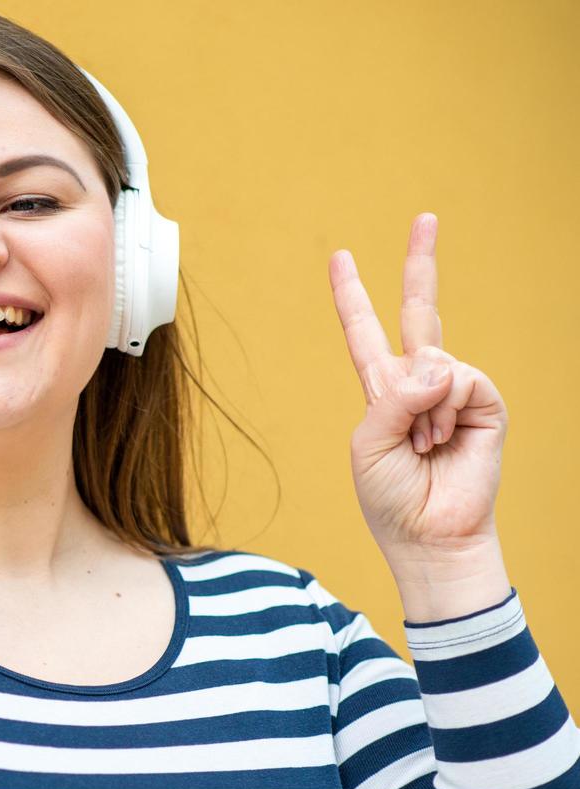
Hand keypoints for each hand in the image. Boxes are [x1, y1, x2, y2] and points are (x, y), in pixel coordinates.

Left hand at [327, 212, 507, 565]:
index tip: (340, 257)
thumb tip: (440, 363)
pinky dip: (446, 407)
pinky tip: (446, 437)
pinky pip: (461, 377)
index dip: (352, 296)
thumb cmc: (390, 496)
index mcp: (380, 390)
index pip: (364, 332)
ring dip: (423, 408)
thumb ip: (393, 396)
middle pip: (418, 311)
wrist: (429, 534)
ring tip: (425, 445)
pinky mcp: (485, 403)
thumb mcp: (368, 442)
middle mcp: (417, 382)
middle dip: (420, 263)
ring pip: (435, 358)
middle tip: (425, 216)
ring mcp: (453, 390)